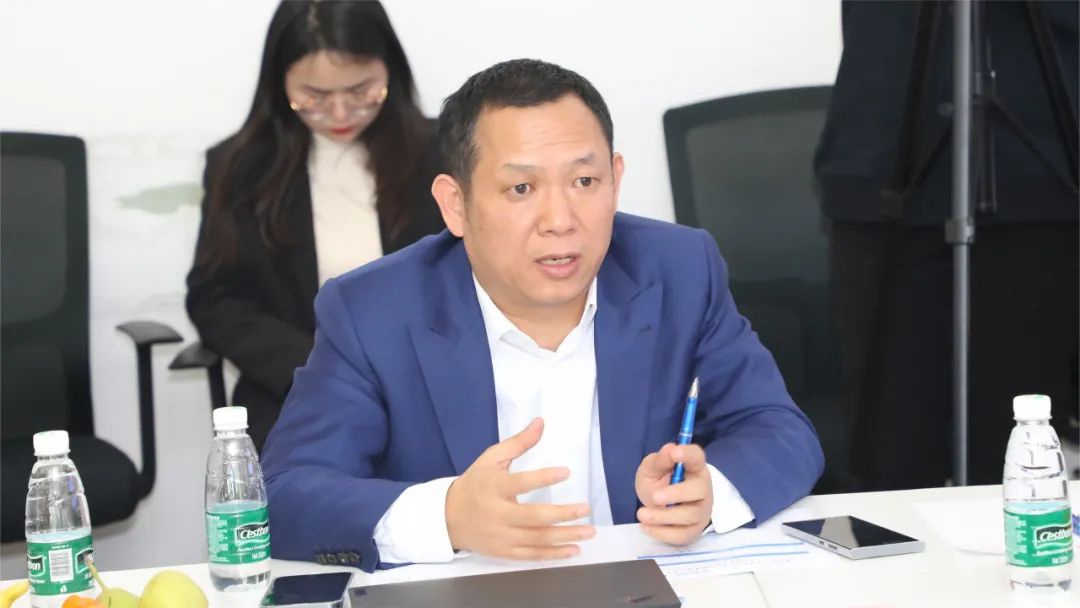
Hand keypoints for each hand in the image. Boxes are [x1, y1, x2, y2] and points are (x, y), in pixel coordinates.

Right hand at [445, 418, 595, 559]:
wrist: (447, 517)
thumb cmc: (475, 483)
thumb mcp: (491, 458)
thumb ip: (518, 443)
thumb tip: (541, 422)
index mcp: (494, 487)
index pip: (520, 483)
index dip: (543, 478)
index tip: (566, 472)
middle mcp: (497, 514)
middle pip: (533, 516)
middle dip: (562, 514)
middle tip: (586, 509)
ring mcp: (501, 536)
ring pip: (537, 539)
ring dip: (565, 536)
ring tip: (589, 531)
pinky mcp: (504, 552)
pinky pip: (532, 555)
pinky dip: (554, 555)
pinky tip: (574, 550)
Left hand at [635, 443, 712, 543]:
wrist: (657, 506)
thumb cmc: (658, 482)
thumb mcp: (652, 468)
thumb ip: (659, 461)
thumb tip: (670, 449)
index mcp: (693, 468)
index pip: (697, 457)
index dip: (688, 454)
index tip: (675, 452)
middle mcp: (702, 489)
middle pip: (699, 490)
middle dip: (677, 494)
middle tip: (655, 497)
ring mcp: (701, 511)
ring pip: (690, 515)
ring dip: (664, 516)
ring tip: (641, 514)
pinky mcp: (693, 531)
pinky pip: (682, 535)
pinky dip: (662, 533)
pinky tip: (646, 526)